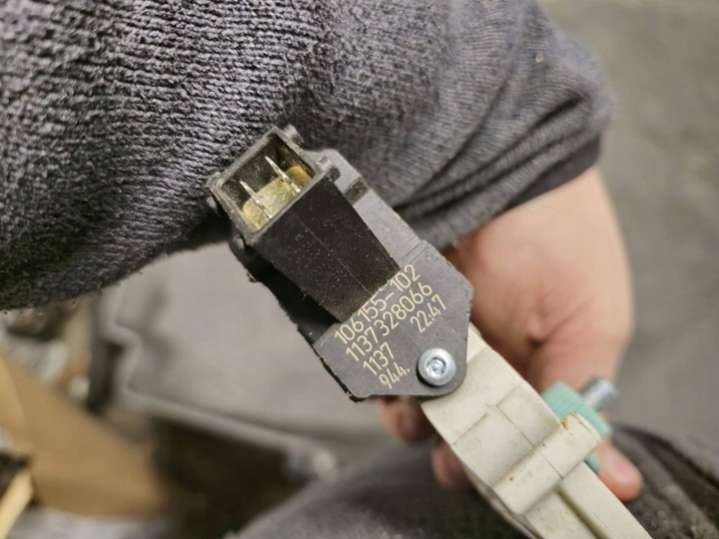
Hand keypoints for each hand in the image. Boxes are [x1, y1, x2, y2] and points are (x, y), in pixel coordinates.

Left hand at [380, 167, 641, 500]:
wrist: (499, 170)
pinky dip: (382, 382)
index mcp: (530, 368)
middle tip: (451, 455)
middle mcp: (479, 358)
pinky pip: (377, 365)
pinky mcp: (391, 317)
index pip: (514, 433)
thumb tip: (613, 476)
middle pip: (457, 427)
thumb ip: (579, 396)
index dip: (503, 460)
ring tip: (416, 410)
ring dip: (413, 420)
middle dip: (453, 449)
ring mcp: (431, 339)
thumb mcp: (589, 323)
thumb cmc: (557, 241)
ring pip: (412, 404)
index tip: (492, 477)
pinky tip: (391, 380)